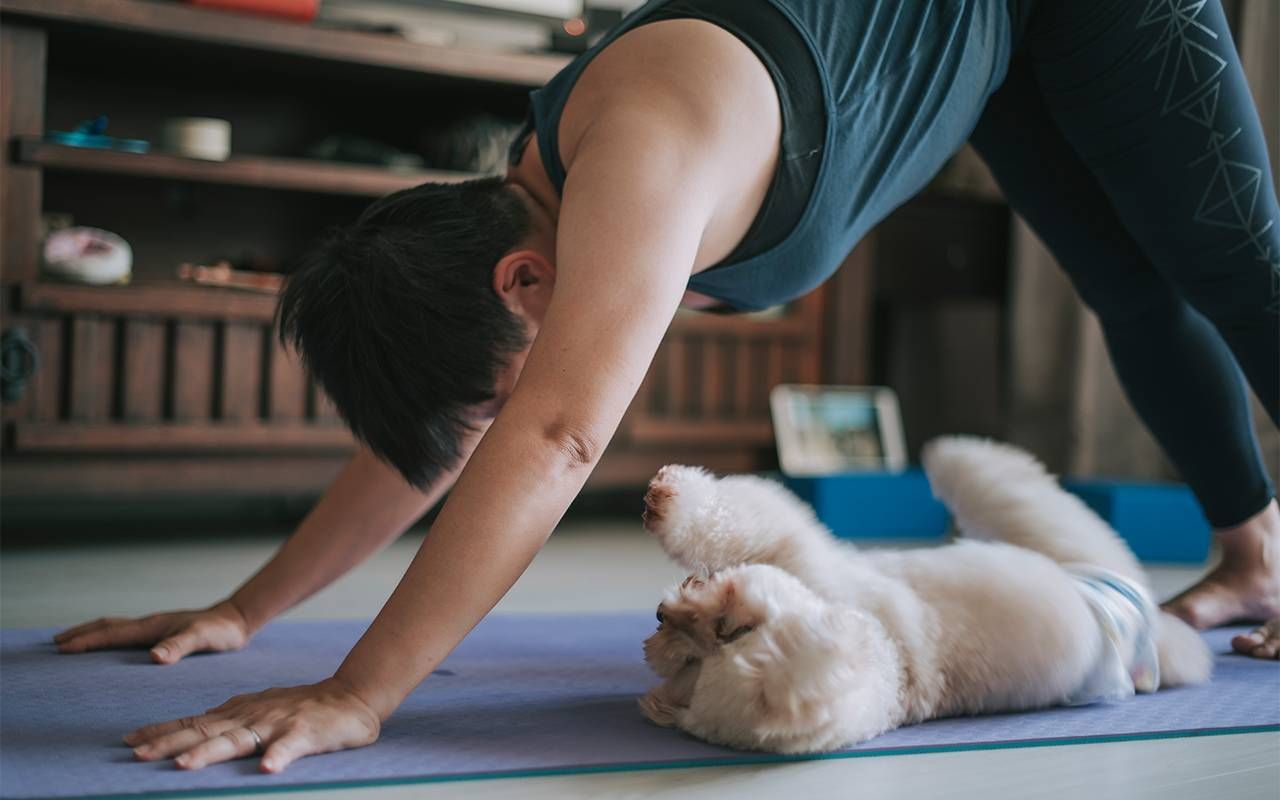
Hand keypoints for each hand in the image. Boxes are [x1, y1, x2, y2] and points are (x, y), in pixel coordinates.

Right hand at [53, 600, 250, 663]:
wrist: (237, 620)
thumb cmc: (221, 631)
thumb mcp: (202, 639)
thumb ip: (180, 647)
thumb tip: (154, 657)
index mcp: (152, 627)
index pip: (112, 634)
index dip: (86, 641)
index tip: (61, 648)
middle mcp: (150, 625)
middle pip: (108, 626)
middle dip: (81, 633)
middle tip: (56, 642)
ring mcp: (156, 628)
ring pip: (117, 629)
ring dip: (93, 634)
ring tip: (73, 641)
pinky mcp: (163, 634)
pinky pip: (128, 636)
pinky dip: (111, 639)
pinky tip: (112, 649)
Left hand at [123, 677, 380, 772]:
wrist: (353, 696)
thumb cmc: (305, 707)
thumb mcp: (261, 707)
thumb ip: (231, 717)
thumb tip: (195, 725)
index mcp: (241, 712)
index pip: (194, 722)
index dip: (162, 731)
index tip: (129, 741)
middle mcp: (253, 716)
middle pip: (206, 731)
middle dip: (170, 743)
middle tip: (138, 754)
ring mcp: (278, 724)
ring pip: (239, 740)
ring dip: (210, 752)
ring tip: (184, 766)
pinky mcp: (306, 734)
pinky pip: (291, 747)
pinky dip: (279, 756)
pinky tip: (267, 768)